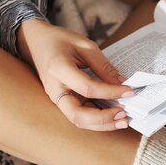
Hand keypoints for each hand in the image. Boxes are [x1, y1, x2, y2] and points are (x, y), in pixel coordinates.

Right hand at [17, 19, 132, 130]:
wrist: (36, 42)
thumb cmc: (60, 40)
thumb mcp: (85, 45)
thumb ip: (103, 66)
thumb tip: (123, 83)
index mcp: (58, 69)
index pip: (87, 88)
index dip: (110, 92)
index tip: (129, 91)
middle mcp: (54, 89)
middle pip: (78, 114)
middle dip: (103, 119)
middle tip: (124, 115)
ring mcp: (56, 98)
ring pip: (78, 120)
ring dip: (101, 124)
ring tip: (122, 120)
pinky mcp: (62, 101)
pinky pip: (79, 115)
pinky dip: (96, 120)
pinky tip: (112, 117)